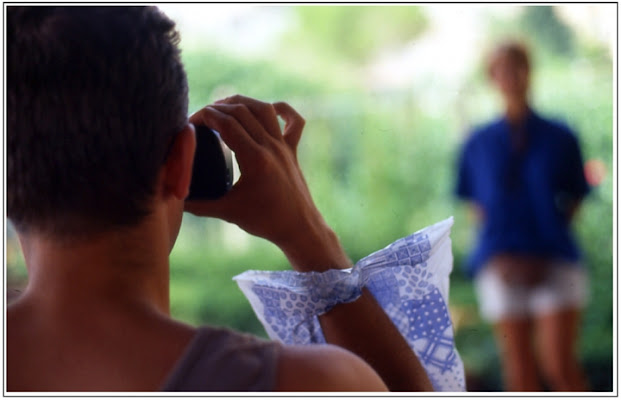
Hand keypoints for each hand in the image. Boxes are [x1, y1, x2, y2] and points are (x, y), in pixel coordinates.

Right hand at [185, 95, 350, 270]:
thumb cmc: (265, 222)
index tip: (189, 123)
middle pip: (241, 111)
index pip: (226, 123)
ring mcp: (284, 147)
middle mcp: (271, 147)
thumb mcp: (228, 212)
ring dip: (242, 104)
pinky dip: (281, 110)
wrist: (300, 229)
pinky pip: (295, 121)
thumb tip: (173, 197)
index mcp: (255, 159)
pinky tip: (269, 109)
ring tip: (223, 107)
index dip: (204, 116)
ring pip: (264, 109)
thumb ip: (198, 205)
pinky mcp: (293, 151)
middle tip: (200, 118)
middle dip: (217, 108)